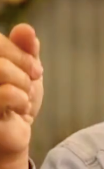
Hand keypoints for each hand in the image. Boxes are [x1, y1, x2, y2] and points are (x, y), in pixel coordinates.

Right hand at [0, 23, 43, 163]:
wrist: (12, 139)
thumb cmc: (14, 103)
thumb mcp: (24, 72)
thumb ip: (24, 50)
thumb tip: (25, 29)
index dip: (19, 52)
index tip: (35, 69)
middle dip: (23, 68)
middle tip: (31, 83)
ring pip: (1, 70)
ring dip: (22, 84)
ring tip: (22, 98)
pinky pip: (4, 93)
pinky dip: (19, 99)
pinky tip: (19, 110)